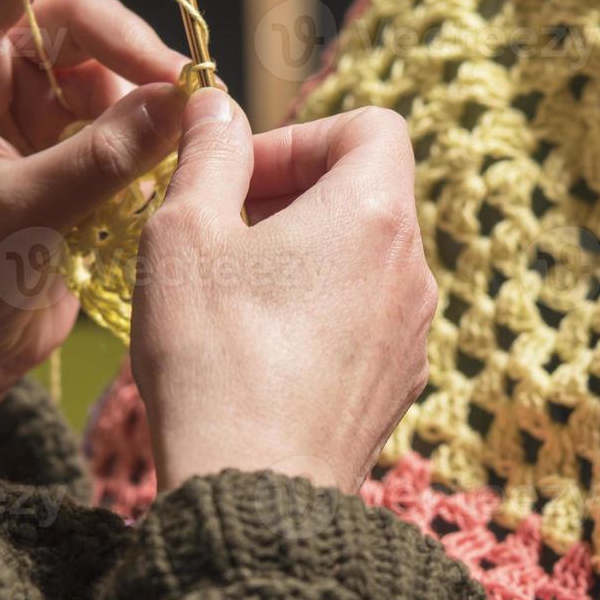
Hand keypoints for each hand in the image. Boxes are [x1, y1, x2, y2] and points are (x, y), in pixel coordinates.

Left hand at [0, 0, 190, 467]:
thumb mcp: (24, 216)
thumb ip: (103, 156)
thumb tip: (182, 101)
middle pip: (83, 19)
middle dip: (136, 54)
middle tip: (185, 104)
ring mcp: (28, 109)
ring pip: (111, 68)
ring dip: (148, 101)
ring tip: (179, 150)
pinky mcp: (62, 147)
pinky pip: (123, 115)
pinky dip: (150, 135)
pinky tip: (168, 168)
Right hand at [131, 89, 435, 493]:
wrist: (255, 493)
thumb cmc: (215, 355)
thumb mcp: (186, 234)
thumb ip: (208, 155)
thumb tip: (215, 106)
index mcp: (375, 214)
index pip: (372, 127)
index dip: (303, 135)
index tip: (243, 175)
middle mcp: (413, 270)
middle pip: (367, 194)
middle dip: (292, 195)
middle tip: (221, 230)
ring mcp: (412, 334)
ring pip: (363, 260)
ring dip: (303, 256)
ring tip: (232, 293)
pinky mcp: (397, 386)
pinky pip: (364, 319)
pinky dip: (319, 311)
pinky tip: (259, 349)